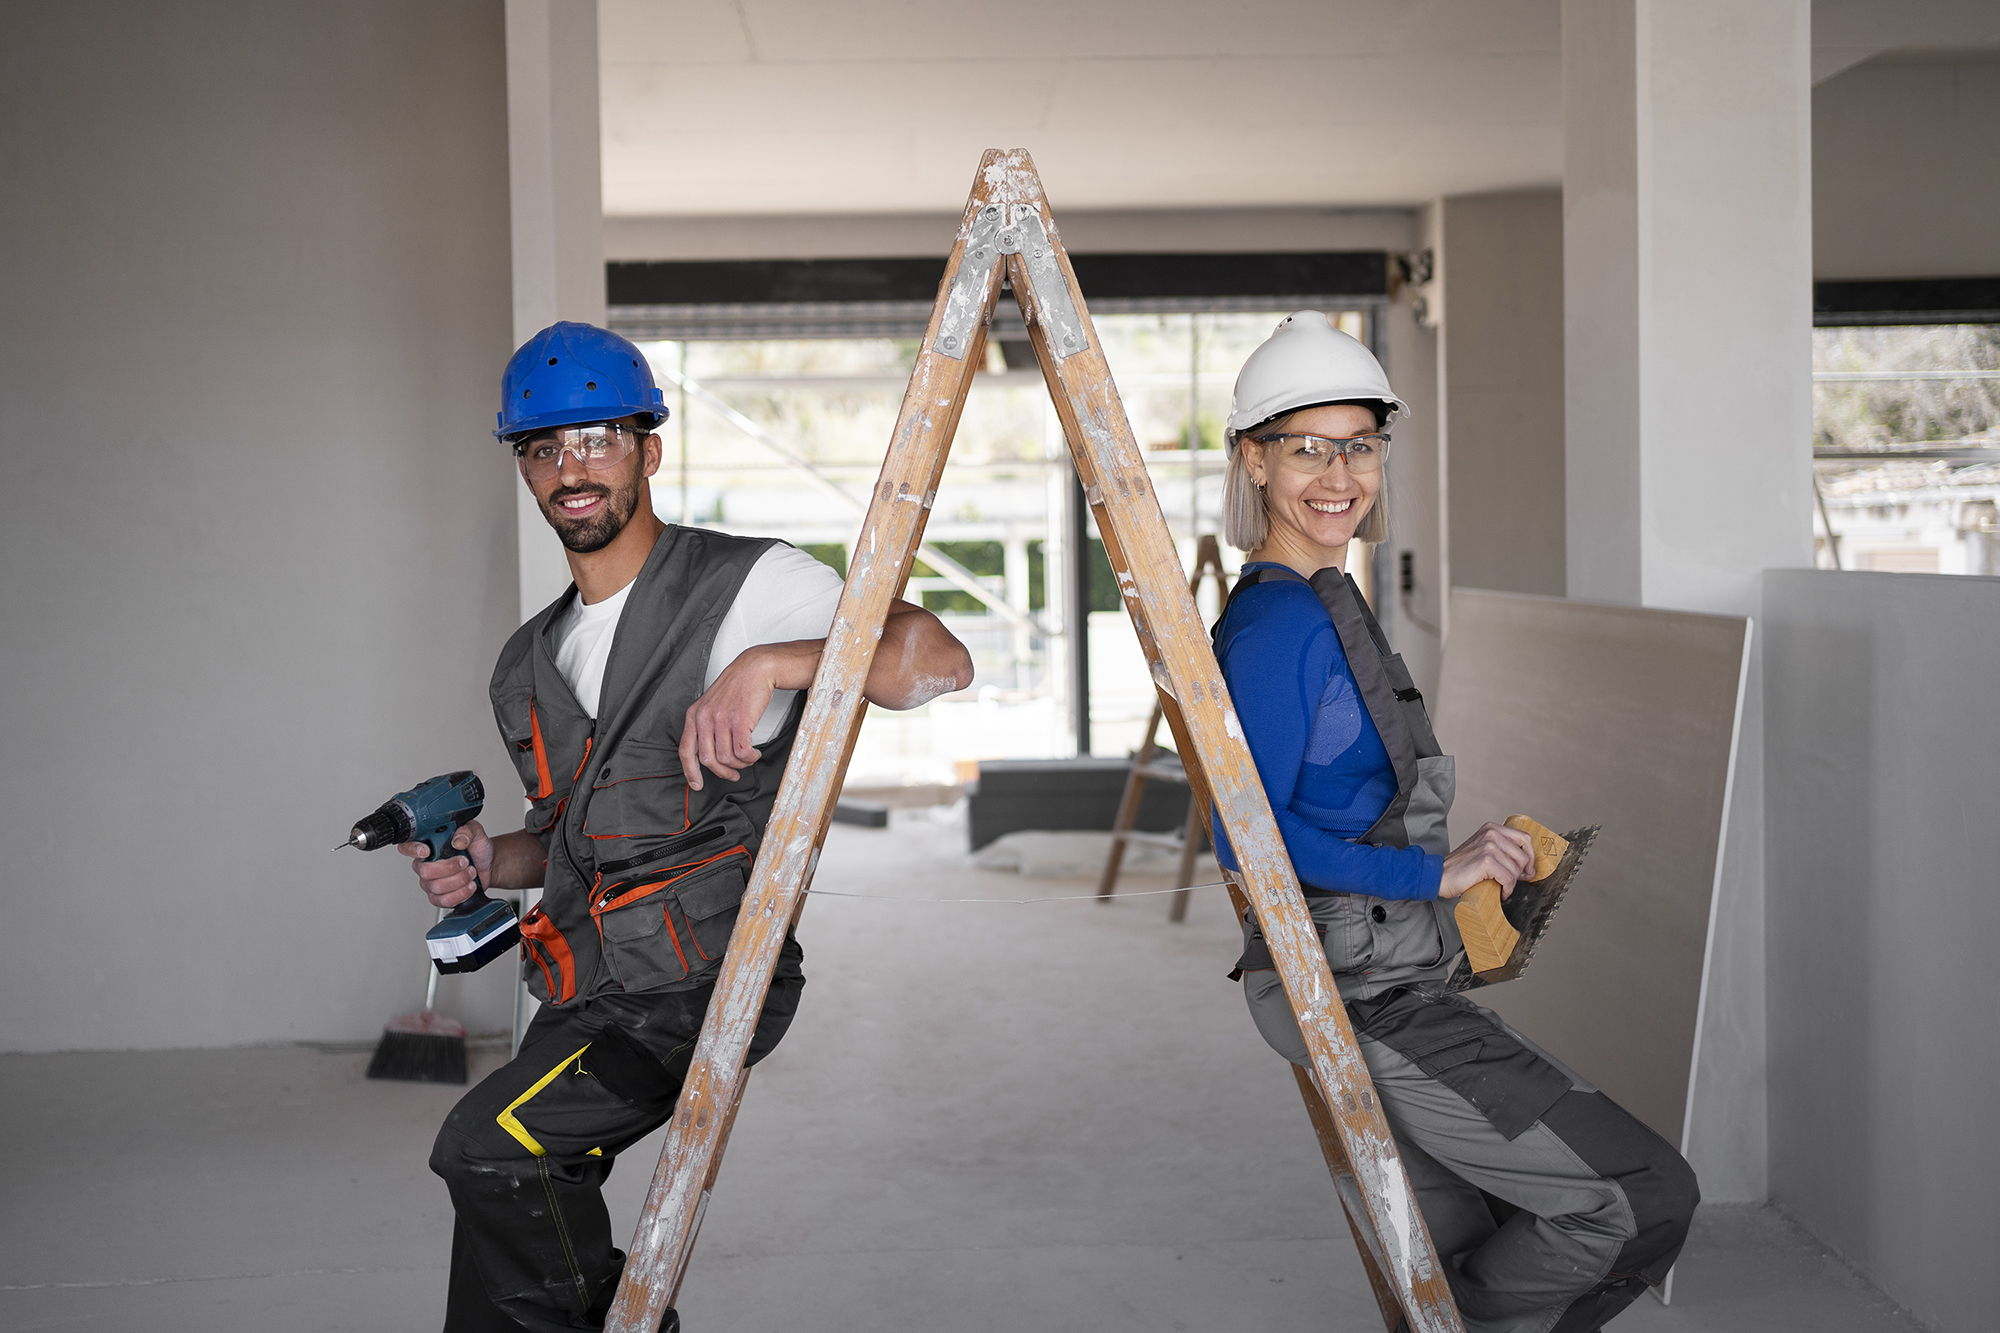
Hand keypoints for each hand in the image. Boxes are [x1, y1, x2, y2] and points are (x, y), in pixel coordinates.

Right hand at [399, 819, 491, 908]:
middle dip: (450, 868)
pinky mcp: (439, 898)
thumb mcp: (476, 833)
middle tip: (465, 862)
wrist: (488, 866)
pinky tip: (469, 885)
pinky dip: (461, 893)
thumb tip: (457, 840)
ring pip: (437, 887)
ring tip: (471, 872)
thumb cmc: (477, 849)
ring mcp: (431, 883)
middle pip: (425, 872)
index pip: (407, 847)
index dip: (412, 849)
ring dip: (460, 880)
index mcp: (428, 846)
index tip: (427, 850)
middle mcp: (425, 866)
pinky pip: (444, 900)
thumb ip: (467, 831)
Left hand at [681, 644, 792, 789]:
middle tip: (733, 775)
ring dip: (740, 764)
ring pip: (726, 758)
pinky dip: (749, 758)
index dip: (690, 772)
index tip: (696, 784)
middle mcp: (704, 717)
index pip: (685, 750)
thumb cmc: (737, 687)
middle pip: (707, 759)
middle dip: (722, 772)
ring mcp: (721, 719)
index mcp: (694, 715)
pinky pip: (741, 752)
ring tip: (748, 759)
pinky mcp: (739, 720)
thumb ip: (707, 726)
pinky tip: (754, 754)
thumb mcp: (713, 705)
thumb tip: (710, 755)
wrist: (755, 669)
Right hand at [1438, 821, 1535, 900]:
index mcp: (1492, 829)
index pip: (1524, 838)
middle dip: (1521, 873)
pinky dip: (1507, 889)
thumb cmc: (1461, 867)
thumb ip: (1501, 849)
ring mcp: (1488, 846)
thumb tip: (1527, 864)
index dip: (1530, 856)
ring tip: (1501, 887)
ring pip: (1516, 869)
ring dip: (1511, 883)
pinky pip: (1508, 878)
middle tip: (1513, 882)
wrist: (1439, 875)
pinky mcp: (1486, 861)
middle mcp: (1491, 834)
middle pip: (1523, 856)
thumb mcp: (1482, 849)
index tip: (1528, 869)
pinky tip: (1500, 892)